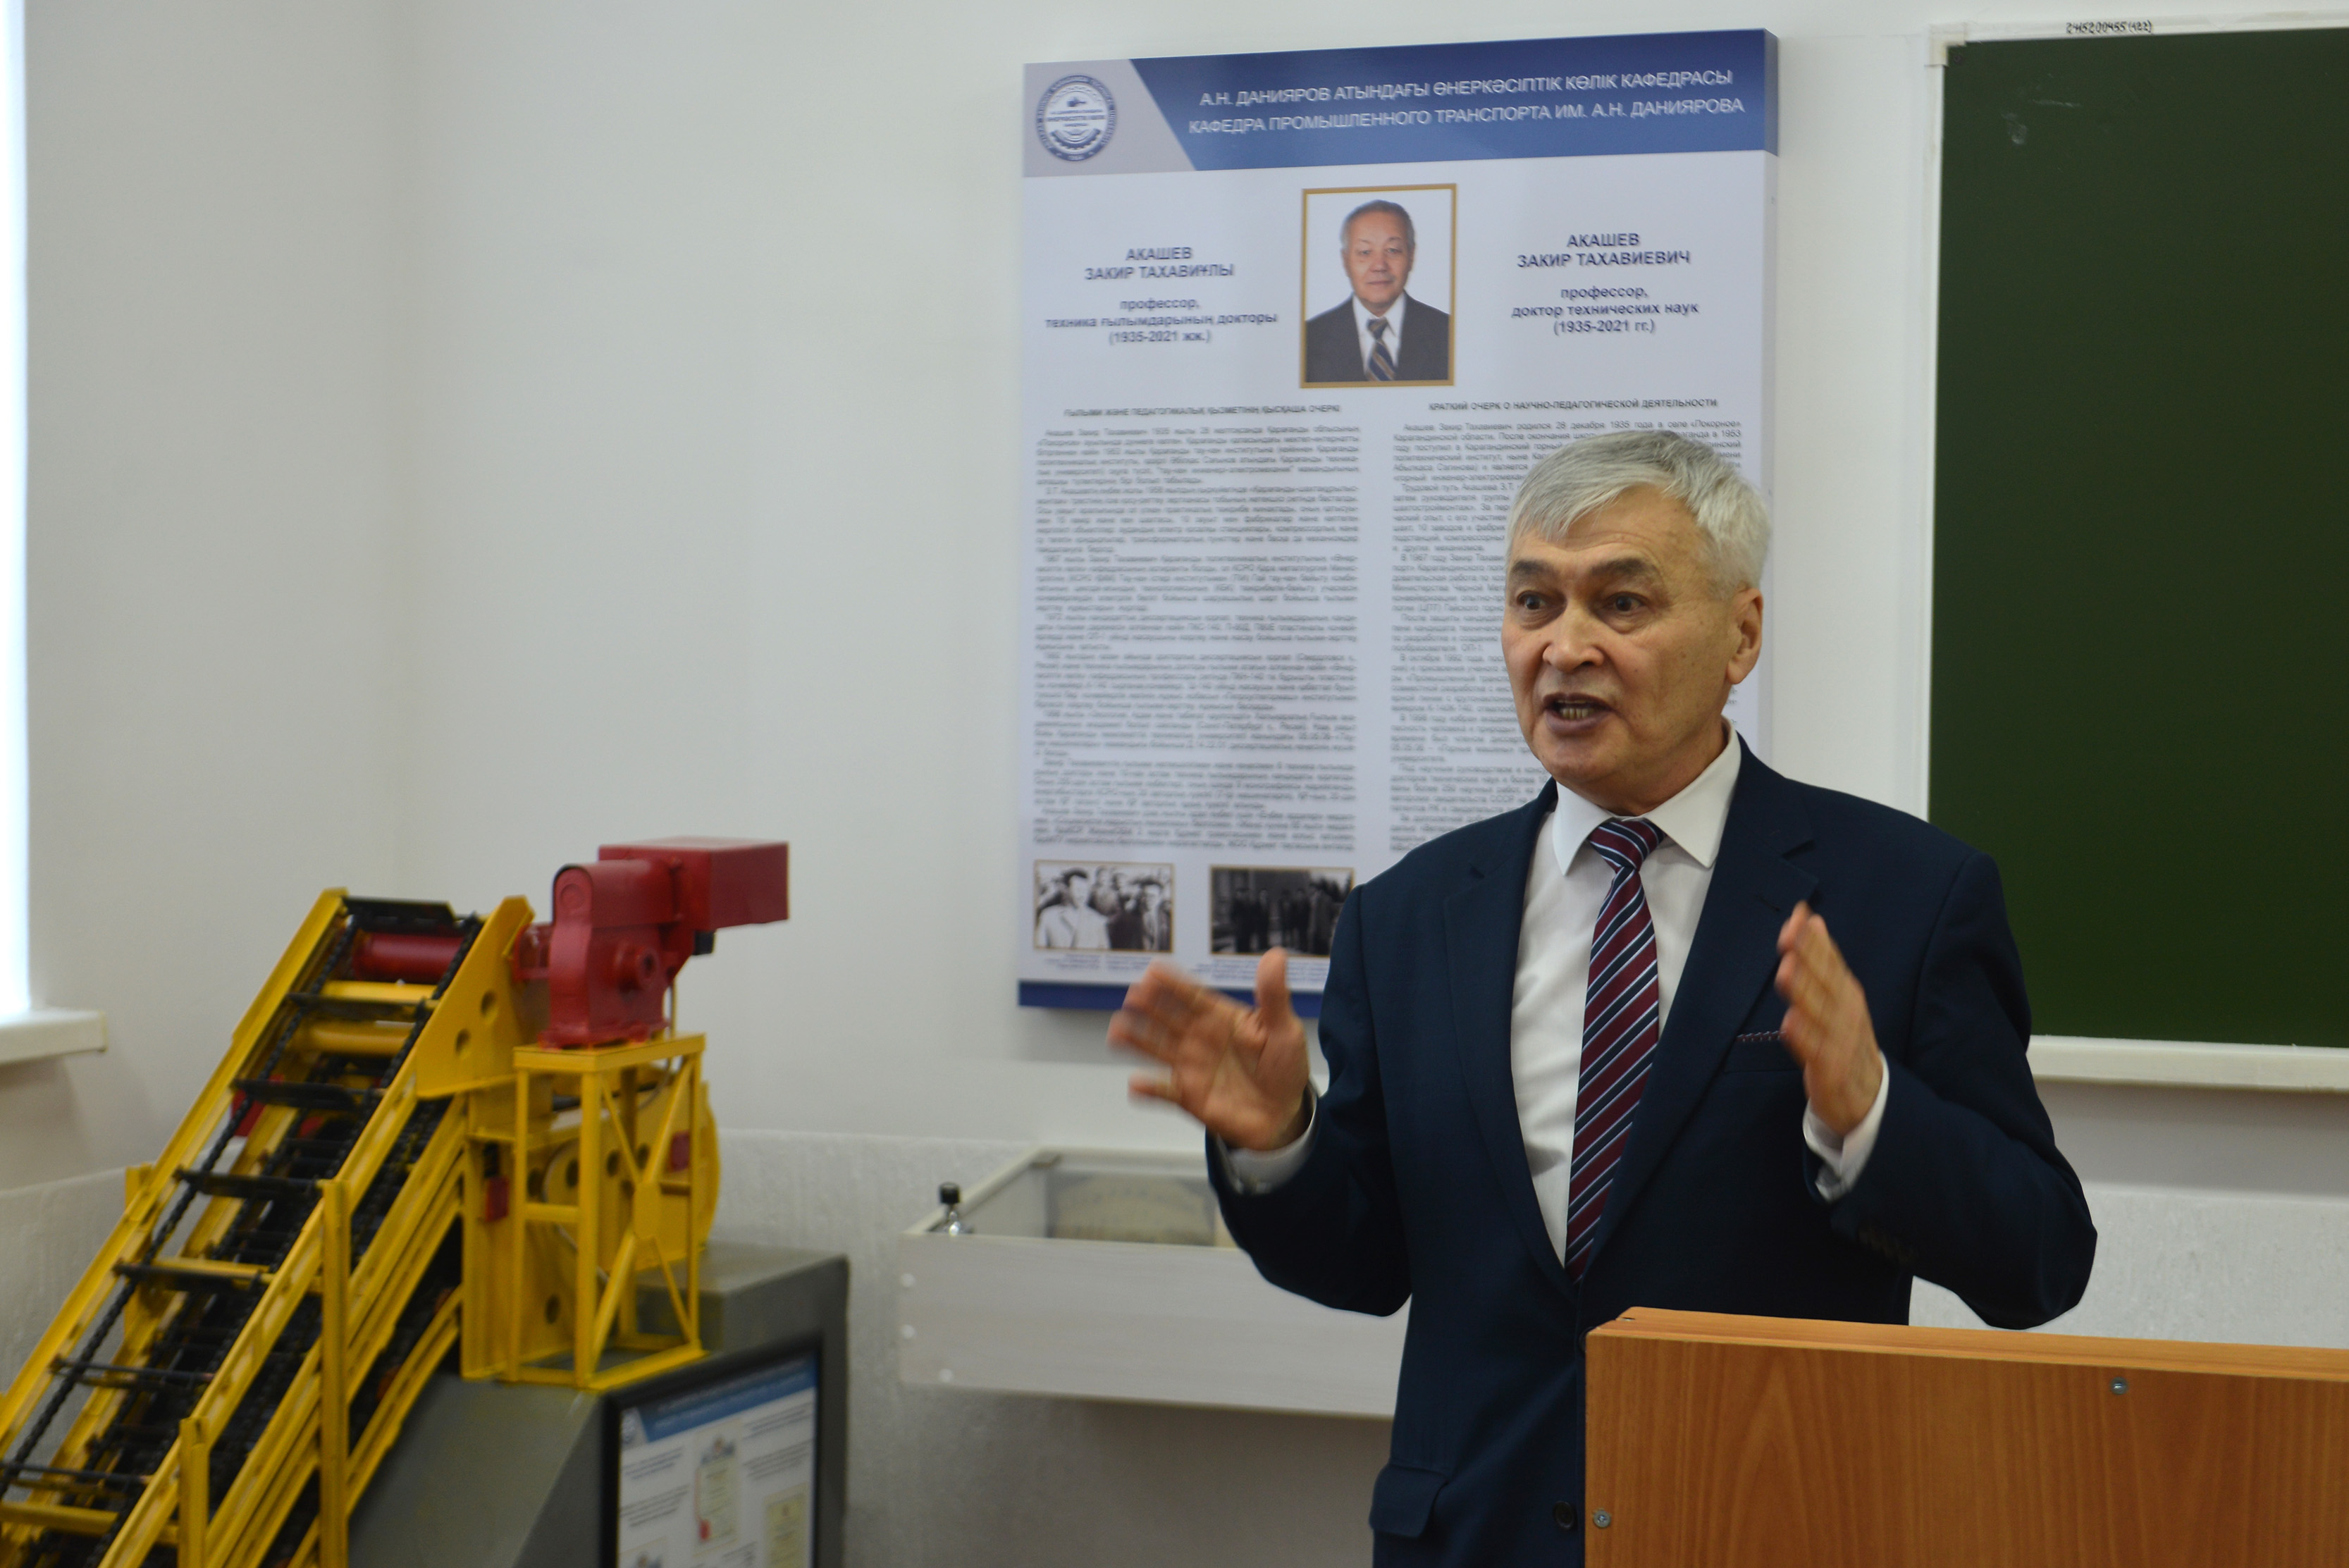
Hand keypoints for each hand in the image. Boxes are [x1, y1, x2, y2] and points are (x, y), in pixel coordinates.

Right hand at [1112, 950, 1310, 1150]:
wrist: (1284, 1114)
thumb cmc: (1284, 1067)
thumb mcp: (1284, 1029)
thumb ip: (1273, 995)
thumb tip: (1275, 955)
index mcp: (1220, 1018)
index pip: (1193, 996)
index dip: (1174, 984)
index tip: (1153, 970)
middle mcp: (1200, 1039)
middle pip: (1169, 1019)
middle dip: (1150, 1007)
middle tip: (1133, 995)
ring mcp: (1191, 1067)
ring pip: (1158, 1049)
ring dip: (1138, 1039)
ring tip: (1117, 1030)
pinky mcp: (1189, 1096)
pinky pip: (1165, 1092)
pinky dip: (1150, 1089)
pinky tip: (1136, 1084)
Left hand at [1774, 902, 1884, 1135]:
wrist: (1869, 1096)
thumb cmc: (1846, 1039)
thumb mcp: (1840, 997)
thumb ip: (1825, 961)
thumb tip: (1813, 921)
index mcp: (1847, 992)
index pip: (1831, 959)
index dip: (1815, 938)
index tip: (1799, 913)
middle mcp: (1846, 1012)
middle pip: (1826, 981)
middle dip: (1809, 956)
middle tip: (1792, 933)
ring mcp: (1840, 1040)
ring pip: (1820, 1013)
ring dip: (1804, 991)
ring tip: (1787, 970)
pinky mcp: (1831, 1069)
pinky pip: (1816, 1051)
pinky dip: (1805, 1038)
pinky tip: (1790, 1024)